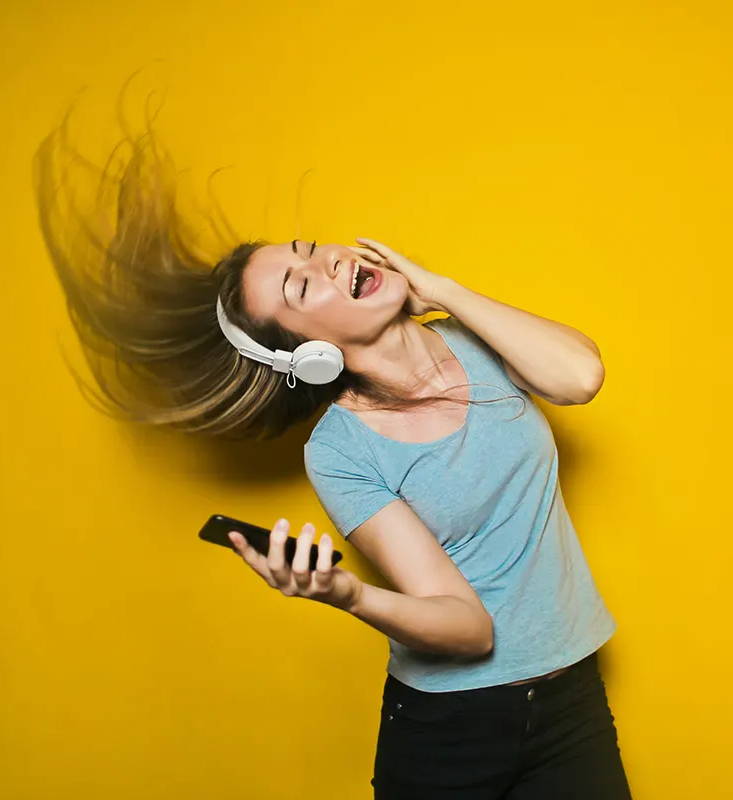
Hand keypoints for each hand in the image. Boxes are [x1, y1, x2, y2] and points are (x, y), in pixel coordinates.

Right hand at [228, 518, 362, 612]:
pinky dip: (324, 551)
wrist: (342, 592)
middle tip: (282, 521)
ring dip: (303, 544)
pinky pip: (323, 570)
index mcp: (275, 577)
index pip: (255, 563)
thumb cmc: (315, 570)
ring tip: (308, 526)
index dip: (244, 549)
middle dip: (276, 543)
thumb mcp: (295, 559)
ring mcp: (305, 589)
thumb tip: (276, 529)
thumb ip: (285, 549)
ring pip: (299, 568)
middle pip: (275, 566)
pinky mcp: (324, 588)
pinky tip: (325, 537)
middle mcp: (286, 585)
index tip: (233, 533)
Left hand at [348, 237, 451, 315]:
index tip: (345, 274)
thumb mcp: (398, 306)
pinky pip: (380, 248)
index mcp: (391, 280)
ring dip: (357, 250)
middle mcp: (391, 269)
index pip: (371, 274)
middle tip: (340, 258)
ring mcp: (393, 262)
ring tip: (344, 247)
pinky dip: (369, 243)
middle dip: (355, 260)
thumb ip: (388, 308)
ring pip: (371, 253)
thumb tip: (377, 320)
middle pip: (369, 262)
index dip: (359, 272)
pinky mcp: (396, 258)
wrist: (433, 295)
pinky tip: (358, 240)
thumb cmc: (420, 303)